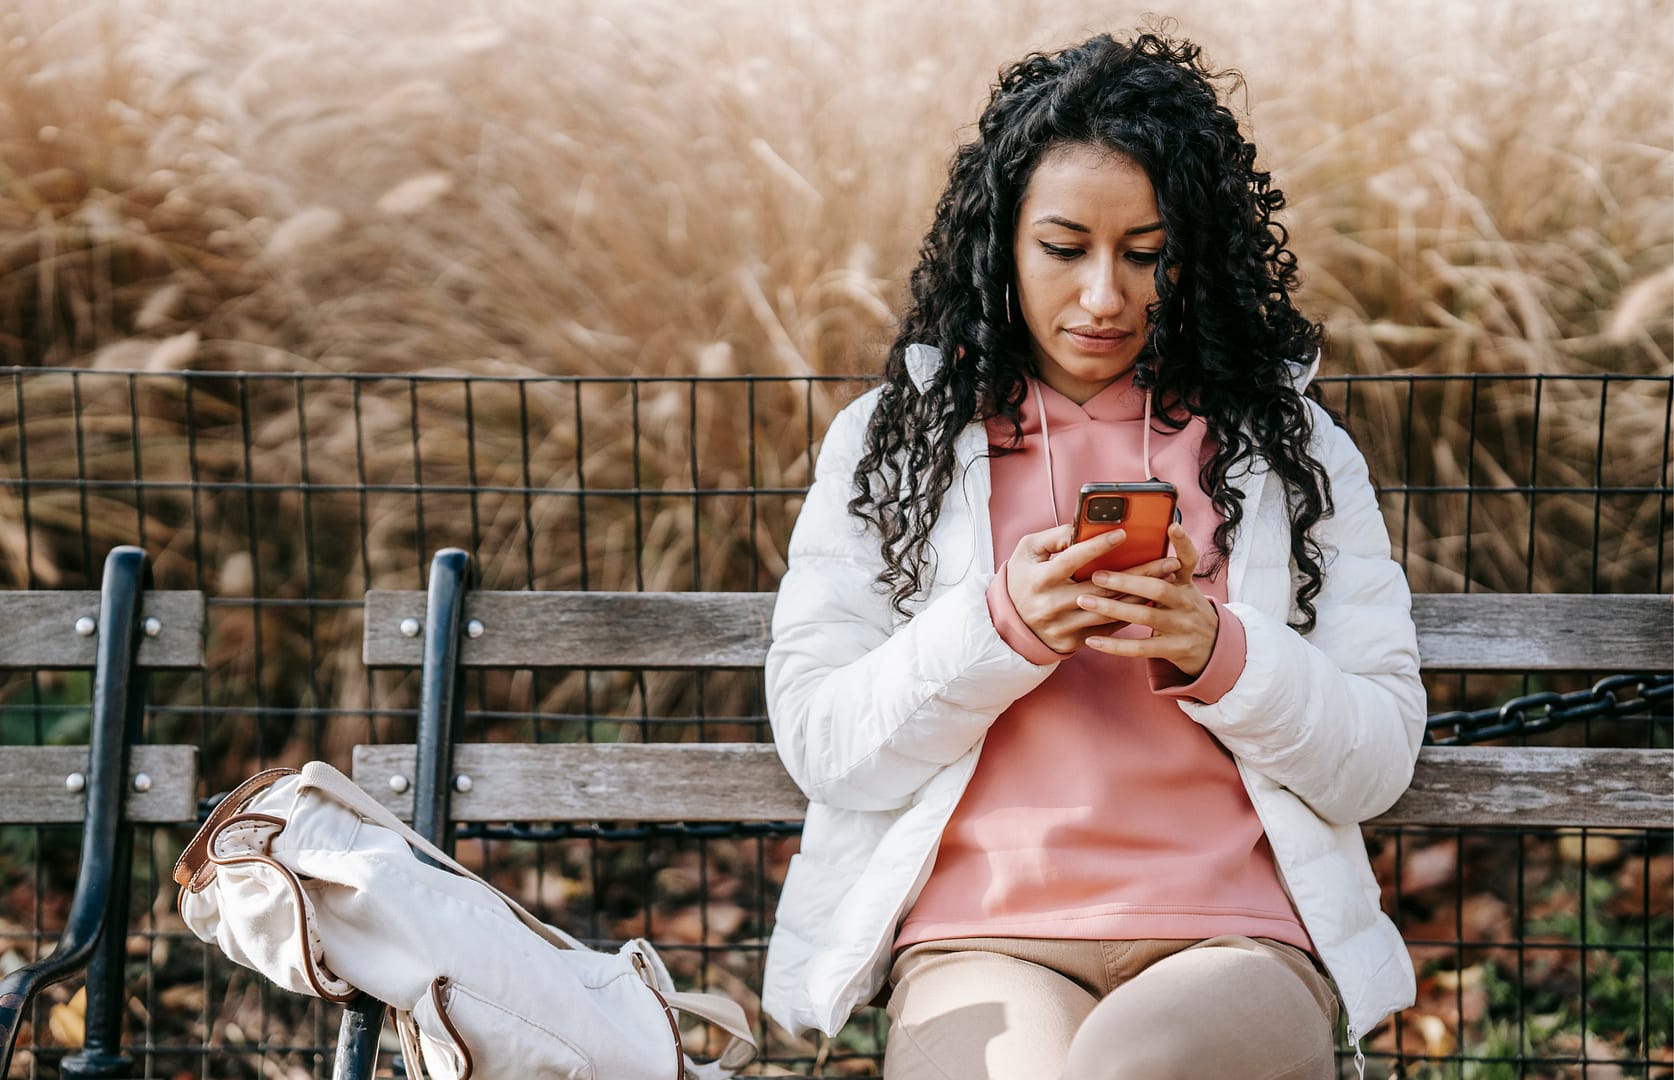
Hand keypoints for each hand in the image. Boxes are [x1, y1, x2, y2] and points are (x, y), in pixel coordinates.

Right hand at [1005, 524, 1180, 654]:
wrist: (1009, 624)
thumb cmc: (1022, 579)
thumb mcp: (1027, 551)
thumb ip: (1054, 537)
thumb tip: (1082, 526)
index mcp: (1041, 578)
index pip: (1072, 559)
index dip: (1097, 546)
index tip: (1123, 534)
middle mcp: (1052, 604)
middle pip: (1102, 587)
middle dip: (1139, 574)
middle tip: (1167, 560)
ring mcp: (1063, 626)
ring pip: (1110, 611)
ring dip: (1142, 597)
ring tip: (1167, 581)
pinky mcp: (1072, 642)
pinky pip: (1107, 629)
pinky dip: (1130, 615)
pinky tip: (1150, 602)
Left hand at [1078, 523, 1218, 676]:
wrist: (1214, 647)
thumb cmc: (1185, 610)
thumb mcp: (1183, 588)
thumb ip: (1161, 572)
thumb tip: (1127, 546)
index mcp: (1187, 583)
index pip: (1190, 559)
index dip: (1183, 542)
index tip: (1171, 525)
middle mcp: (1187, 602)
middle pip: (1158, 589)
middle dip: (1126, 581)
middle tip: (1097, 575)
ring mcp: (1181, 627)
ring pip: (1146, 616)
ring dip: (1113, 608)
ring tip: (1084, 601)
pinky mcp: (1173, 649)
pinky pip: (1140, 648)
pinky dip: (1114, 645)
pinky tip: (1092, 640)